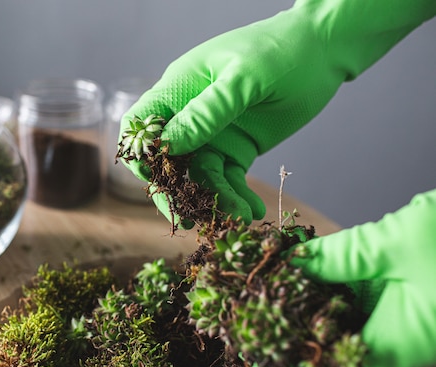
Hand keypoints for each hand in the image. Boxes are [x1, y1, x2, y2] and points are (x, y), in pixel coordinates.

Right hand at [121, 0, 435, 224]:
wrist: (322, 52)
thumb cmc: (280, 51)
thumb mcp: (243, 79)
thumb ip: (207, 112)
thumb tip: (169, 145)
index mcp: (178, 89)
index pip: (141, 125)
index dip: (141, 154)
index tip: (157, 180)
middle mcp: (189, 115)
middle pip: (167, 160)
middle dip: (175, 191)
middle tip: (189, 218)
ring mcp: (214, 135)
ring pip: (200, 176)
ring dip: (213, 199)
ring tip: (235, 217)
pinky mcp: (237, 149)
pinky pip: (230, 180)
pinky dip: (237, 197)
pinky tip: (251, 212)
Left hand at [253, 189, 435, 366]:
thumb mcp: (398, 242)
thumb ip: (340, 256)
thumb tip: (292, 263)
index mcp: (401, 342)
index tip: (253, 355)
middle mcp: (397, 337)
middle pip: (329, 351)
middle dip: (287, 335)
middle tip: (248, 314)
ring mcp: (398, 318)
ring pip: (339, 324)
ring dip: (302, 308)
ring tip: (263, 290)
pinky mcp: (399, 297)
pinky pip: (353, 302)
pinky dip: (325, 288)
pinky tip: (299, 269)